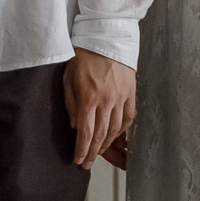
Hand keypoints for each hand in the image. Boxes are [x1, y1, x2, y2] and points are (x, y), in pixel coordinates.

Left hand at [67, 50, 135, 170]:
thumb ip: (71, 104)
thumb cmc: (84, 57)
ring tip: (98, 152)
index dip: (82, 150)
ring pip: (115, 130)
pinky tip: (115, 137)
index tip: (79, 160)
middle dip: (93, 152)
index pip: (85, 132)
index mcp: (88, 98)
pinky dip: (121, 131)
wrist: (106, 38)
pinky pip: (128, 118)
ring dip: (106, 144)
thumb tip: (75, 126)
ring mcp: (121, 98)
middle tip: (87, 162)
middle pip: (100, 135)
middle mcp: (106, 101)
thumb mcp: (68, 79)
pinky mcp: (131, 93)